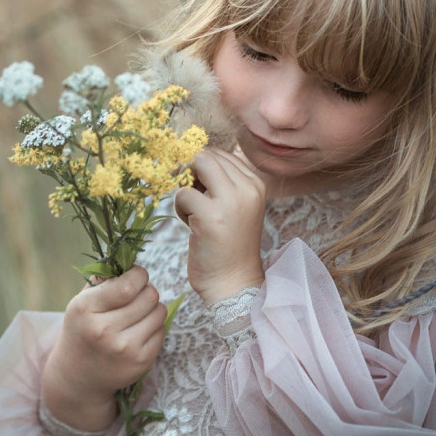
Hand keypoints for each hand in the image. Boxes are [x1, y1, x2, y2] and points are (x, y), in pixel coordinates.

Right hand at [41, 266, 167, 431]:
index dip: (138, 275)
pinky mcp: (141, 362)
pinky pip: (162, 331)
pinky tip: (139, 331)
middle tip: (136, 296)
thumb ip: (103, 279)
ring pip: (159, 312)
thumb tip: (129, 260)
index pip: (128, 284)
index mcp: (86, 309)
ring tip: (138, 313)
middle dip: (146, 290)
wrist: (78, 377)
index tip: (135, 277)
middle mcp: (104, 330)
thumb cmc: (82, 330)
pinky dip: (154, 326)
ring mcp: (124, 348)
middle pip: (149, 296)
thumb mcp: (81, 302)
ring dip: (152, 308)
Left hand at [173, 148, 266, 305]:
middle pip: (206, 156)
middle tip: (187, 195)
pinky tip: (191, 226)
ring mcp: (231, 201)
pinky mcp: (211, 216)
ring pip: (194, 168)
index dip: (200, 164)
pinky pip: (182, 194)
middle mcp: (248, 188)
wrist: (233, 282)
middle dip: (188, 171)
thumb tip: (188, 158)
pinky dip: (180, 208)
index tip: (193, 183)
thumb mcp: (233, 206)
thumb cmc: (227, 244)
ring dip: (185, 188)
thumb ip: (219, 182)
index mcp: (256, 184)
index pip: (221, 154)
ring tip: (193, 212)